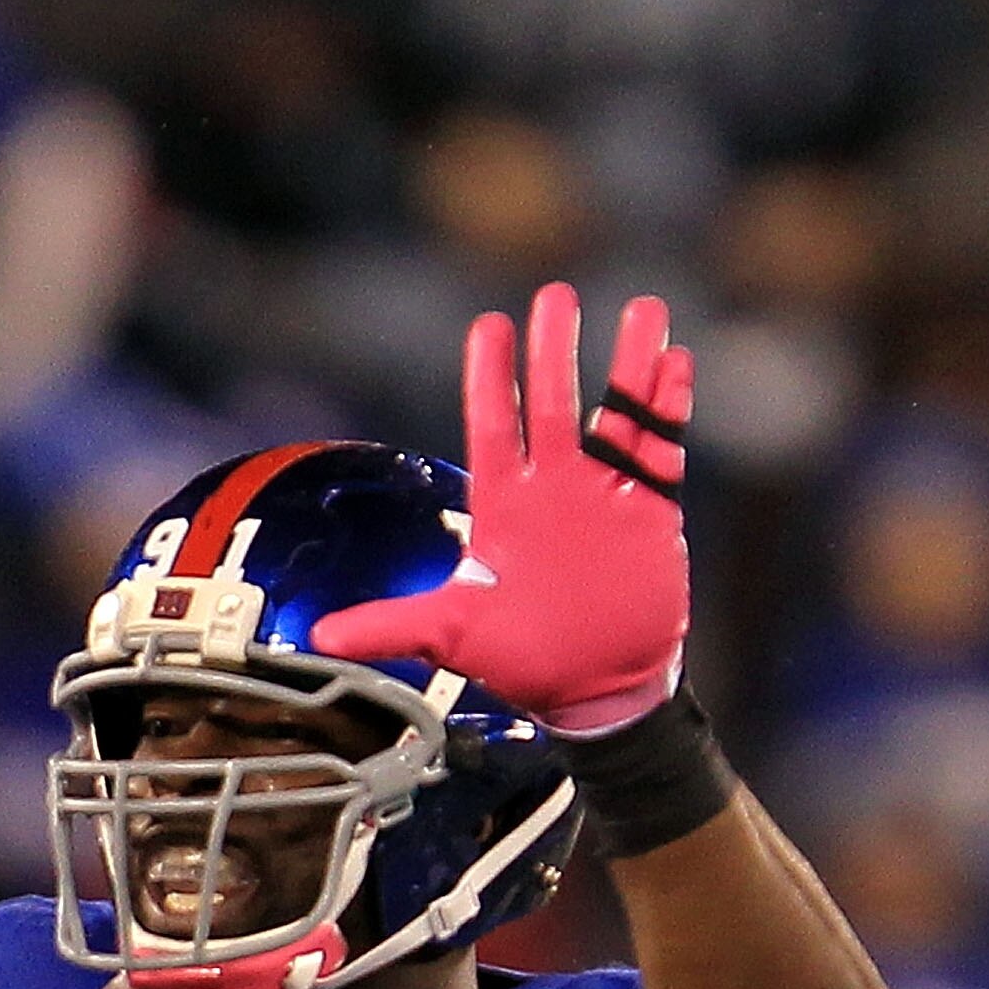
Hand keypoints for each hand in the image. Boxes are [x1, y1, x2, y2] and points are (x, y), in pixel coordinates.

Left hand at [311, 281, 692, 735]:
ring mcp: (604, 495)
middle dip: (553, 352)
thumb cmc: (521, 661)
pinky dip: (668, 408)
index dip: (490, 378)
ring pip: (617, 415)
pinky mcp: (650, 511)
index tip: (488, 326)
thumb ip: (388, 626)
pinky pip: (661, 449)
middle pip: (552, 405)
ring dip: (630, 364)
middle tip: (555, 298)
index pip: (492, 427)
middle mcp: (554, 488)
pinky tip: (674, 364)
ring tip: (643, 311)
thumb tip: (314, 635)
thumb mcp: (449, 636)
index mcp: (504, 506)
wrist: (593, 691)